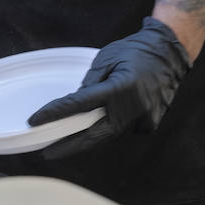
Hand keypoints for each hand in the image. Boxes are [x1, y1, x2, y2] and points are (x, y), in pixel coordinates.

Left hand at [27, 18, 189, 159]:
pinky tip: (105, 121)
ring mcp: (144, 118)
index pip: (79, 105)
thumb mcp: (106, 58)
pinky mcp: (150, 124)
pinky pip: (124, 131)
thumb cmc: (135, 51)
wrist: (169, 54)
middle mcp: (133, 107)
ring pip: (109, 136)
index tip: (35, 121)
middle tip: (49, 153)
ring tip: (68, 142)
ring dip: (88, 139)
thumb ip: (90, 82)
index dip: (55, 114)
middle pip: (95, 135)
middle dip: (70, 146)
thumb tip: (75, 104)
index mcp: (120, 87)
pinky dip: (111, 128)